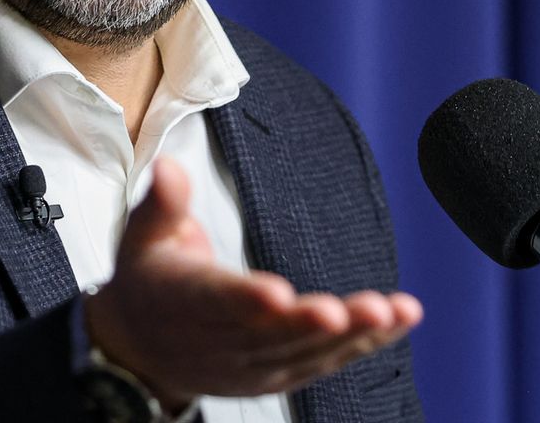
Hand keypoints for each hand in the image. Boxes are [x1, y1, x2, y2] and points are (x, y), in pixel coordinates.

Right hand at [83, 157, 422, 407]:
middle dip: (312, 323)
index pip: (215, 302)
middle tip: (352, 310)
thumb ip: (162, 203)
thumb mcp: (141, 237)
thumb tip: (168, 165)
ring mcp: (252, 365)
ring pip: (305, 351)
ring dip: (353, 334)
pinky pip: (325, 360)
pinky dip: (366, 343)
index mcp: (182, 302)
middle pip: (270, 335)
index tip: (278, 294)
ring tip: (393, 310)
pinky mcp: (279, 374)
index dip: (246, 300)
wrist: (141, 350)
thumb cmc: (148, 283)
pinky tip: (398, 319)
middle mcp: (219, 342)